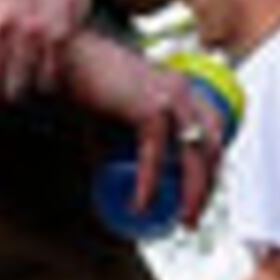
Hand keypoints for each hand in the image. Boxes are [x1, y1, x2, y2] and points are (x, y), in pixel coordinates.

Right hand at [75, 37, 228, 230]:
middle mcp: (183, 91)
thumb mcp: (113, 120)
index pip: (213, 132)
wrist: (66, 60)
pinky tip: (141, 205)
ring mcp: (170, 97)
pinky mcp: (149, 106)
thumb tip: (114, 181)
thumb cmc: (87, 86)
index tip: (200, 196)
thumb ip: (119, 146)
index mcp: (181, 89)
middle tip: (192, 219)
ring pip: (195, 154)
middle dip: (208, 188)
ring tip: (182, 219)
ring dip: (194, 192)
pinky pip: (157, 154)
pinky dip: (149, 183)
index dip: (212, 167)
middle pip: (212, 147)